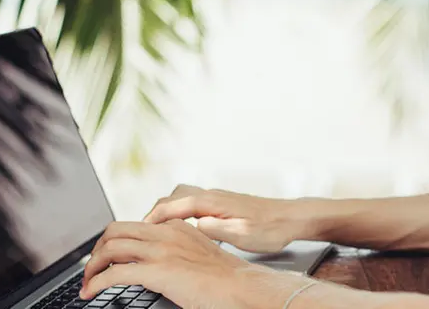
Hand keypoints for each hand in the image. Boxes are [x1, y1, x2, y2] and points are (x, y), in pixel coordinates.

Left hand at [80, 219, 258, 307]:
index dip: (114, 241)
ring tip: (86, 283)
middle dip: (97, 249)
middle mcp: (166, 233)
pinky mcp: (157, 271)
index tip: (107, 256)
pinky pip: (114, 273)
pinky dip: (96, 282)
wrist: (243, 287)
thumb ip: (180, 252)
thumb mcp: (200, 255)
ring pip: (110, 247)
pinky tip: (91, 292)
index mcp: (176, 227)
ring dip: (91, 266)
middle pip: (115, 229)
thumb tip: (163, 267)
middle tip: (91, 268)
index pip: (134, 225)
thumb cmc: (228, 280)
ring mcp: (161, 250)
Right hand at [143, 184, 308, 252]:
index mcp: (212, 202)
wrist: (291, 218)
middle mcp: (211, 195)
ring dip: (165, 211)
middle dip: (153, 213)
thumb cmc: (271, 228)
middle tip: (141, 232)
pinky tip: (179, 226)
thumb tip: (193, 225)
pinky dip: (177, 211)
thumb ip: (216, 229)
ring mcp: (216, 197)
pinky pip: (190, 202)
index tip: (137, 231)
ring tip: (156, 231)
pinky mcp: (221, 203)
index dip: (152, 219)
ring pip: (180, 197)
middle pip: (171, 198)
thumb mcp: (243, 234)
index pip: (172, 206)